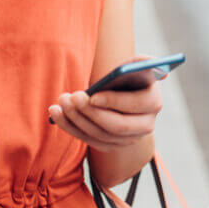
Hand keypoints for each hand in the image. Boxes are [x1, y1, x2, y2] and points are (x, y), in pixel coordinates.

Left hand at [48, 74, 162, 152]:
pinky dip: (70, 127)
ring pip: (100, 135)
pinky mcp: (111, 145)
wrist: (121, 92)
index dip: (113, 101)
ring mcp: (128, 139)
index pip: (135, 105)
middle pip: (117, 126)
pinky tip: (55, 113)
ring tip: (60, 101)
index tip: (92, 95)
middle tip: (71, 97)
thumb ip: (142, 63)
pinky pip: (89, 141)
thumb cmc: (127, 76)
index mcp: (153, 102)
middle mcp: (145, 125)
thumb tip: (147, 62)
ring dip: (76, 119)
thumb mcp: (135, 66)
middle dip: (91, 112)